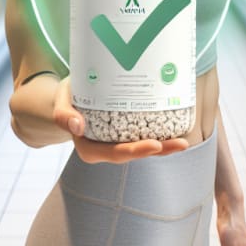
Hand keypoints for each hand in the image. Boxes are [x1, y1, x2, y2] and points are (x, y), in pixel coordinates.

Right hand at [52, 76, 188, 162]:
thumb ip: (63, 114)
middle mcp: (107, 148)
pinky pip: (145, 134)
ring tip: (185, 141)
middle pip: (135, 152)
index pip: (116, 153)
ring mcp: (118, 140)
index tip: (155, 145)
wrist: (71, 92)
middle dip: (160, 150)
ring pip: (144, 146)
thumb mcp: (61, 101)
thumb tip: (77, 126)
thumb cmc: (67, 97)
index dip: (136, 151)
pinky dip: (161, 133)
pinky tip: (177, 127)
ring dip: (165, 146)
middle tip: (181, 143)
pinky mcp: (127, 130)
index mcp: (90, 148)